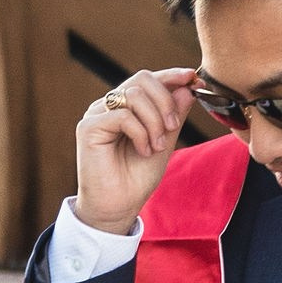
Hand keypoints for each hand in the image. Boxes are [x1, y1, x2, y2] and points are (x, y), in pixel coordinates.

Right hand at [72, 67, 200, 234]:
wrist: (118, 206)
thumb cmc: (137, 177)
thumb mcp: (165, 142)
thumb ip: (174, 116)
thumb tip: (187, 88)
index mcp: (127, 106)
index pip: (149, 80)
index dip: (172, 75)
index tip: (193, 79)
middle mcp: (110, 106)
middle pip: (142, 79)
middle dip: (165, 101)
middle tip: (173, 127)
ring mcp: (97, 114)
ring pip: (134, 95)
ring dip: (154, 120)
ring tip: (157, 146)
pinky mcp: (88, 127)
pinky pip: (122, 115)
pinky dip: (140, 133)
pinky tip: (143, 151)